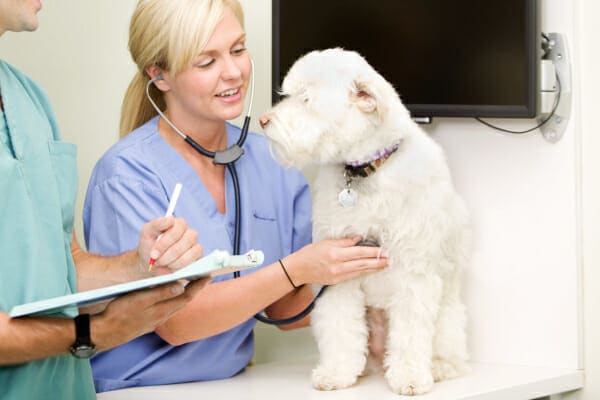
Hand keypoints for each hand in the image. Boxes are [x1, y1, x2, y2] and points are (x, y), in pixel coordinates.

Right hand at [91, 278, 208, 350]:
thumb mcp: (139, 300)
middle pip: (183, 302)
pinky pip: (166, 309)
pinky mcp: (147, 321)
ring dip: (184, 294)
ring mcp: (155, 320)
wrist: (104, 333)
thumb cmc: (119, 314)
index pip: (186, 297)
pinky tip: (169, 295)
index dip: (198, 286)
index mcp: (162, 311)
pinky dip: (172, 300)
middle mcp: (161, 317)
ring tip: (190, 283)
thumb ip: (161, 293)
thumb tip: (181, 286)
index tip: (208, 275)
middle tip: (203, 277)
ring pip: (175, 306)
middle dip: (194, 289)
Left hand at [137, 217, 202, 273]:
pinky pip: (190, 262)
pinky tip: (171, 266)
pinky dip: (177, 266)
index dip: (165, 241)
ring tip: (162, 262)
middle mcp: (190, 233)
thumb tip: (169, 219)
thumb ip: (156, 224)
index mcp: (179, 224)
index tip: (154, 252)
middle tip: (156, 260)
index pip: (178, 227)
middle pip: (184, 241)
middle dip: (167, 253)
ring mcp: (195, 245)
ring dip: (171, 261)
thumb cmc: (150, 246)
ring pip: (187, 252)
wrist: (152, 264)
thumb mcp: (147, 233)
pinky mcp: (197, 258)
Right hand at [282, 237, 387, 285]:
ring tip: (385, 265)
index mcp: (336, 254)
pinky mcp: (337, 281)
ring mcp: (338, 275)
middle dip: (378, 261)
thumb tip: (359, 239)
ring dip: (374, 268)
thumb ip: (344, 241)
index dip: (373, 252)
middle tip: (390, 259)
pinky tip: (371, 270)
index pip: (359, 252)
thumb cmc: (310, 253)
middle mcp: (338, 266)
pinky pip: (354, 276)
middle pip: (363, 263)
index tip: (384, 250)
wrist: (298, 269)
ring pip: (360, 271)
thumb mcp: (326, 243)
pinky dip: (364, 272)